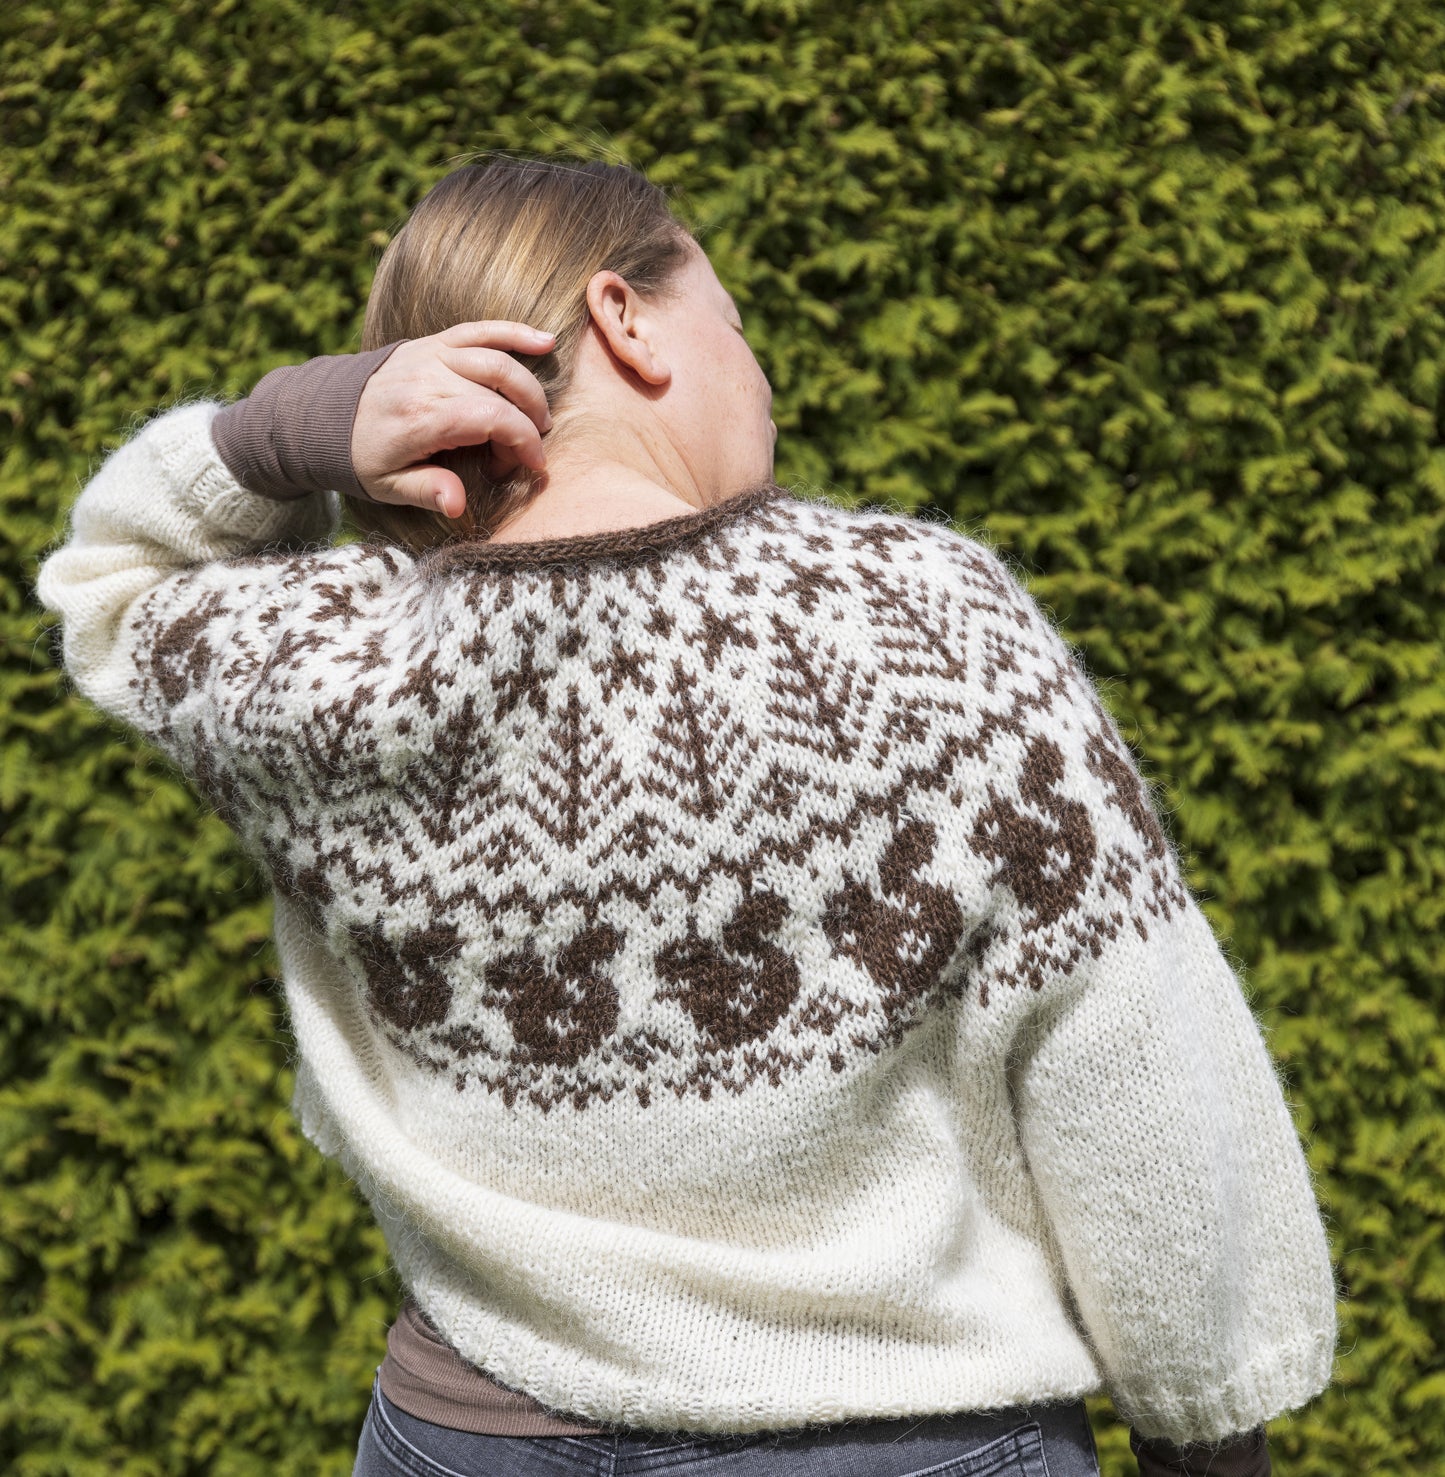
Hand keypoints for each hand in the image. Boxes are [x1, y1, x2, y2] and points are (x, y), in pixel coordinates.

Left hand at [351, 321, 556, 517]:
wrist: (325, 416)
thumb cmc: (363, 456)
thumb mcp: (389, 486)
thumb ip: (427, 491)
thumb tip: (457, 505)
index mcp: (421, 417)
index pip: (493, 418)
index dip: (524, 441)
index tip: (534, 465)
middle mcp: (429, 379)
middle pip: (501, 392)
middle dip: (527, 423)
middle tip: (529, 450)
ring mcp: (431, 355)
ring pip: (498, 359)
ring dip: (529, 388)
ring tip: (539, 417)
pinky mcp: (432, 343)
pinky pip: (479, 330)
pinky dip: (514, 332)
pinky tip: (545, 341)